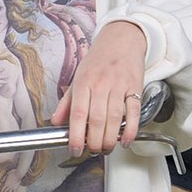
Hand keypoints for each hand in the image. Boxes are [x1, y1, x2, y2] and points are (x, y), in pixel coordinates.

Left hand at [51, 20, 146, 155]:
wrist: (121, 40)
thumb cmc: (98, 60)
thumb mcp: (78, 77)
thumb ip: (66, 102)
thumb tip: (55, 121)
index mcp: (84, 82)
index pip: (78, 114)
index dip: (76, 135)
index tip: (75, 149)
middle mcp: (101, 84)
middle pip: (98, 120)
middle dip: (95, 142)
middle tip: (93, 151)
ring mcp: (119, 86)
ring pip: (115, 119)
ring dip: (111, 139)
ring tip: (106, 149)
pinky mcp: (135, 88)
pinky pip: (134, 113)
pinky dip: (131, 130)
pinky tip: (125, 140)